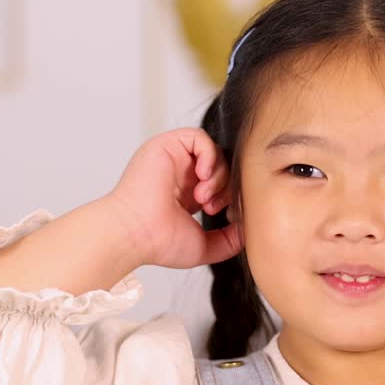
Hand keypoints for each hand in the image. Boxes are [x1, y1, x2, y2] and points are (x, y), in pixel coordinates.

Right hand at [105, 127, 243, 269]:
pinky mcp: (166, 145)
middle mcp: (180, 175)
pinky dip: (209, 155)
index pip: (221, 184)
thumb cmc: (160, 243)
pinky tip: (202, 176)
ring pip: (213, 153)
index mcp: (186, 195)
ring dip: (218, 175)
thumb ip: (230, 240)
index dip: (230, 196)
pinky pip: (200, 138)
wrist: (136, 233)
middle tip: (213, 207)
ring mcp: (173, 159)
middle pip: (221, 167)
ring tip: (204, 197)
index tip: (226, 216)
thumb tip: (248, 230)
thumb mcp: (205, 246)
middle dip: (227, 187)